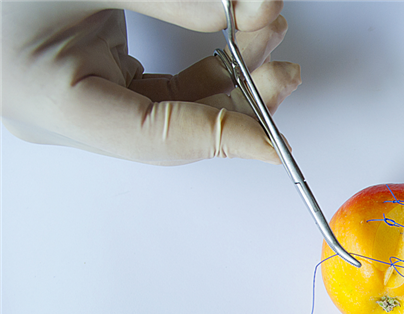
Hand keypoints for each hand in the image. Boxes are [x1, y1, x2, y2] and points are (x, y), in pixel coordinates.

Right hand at [1, 0, 300, 165]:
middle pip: (176, 126)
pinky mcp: (93, 83)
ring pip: (175, 107)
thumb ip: (173, 0)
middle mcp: (67, 116)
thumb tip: (243, 15)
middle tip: (285, 71)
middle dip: (239, 98)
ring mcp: (82, 101)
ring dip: (229, 76)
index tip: (274, 143)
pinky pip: (162, 90)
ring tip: (269, 37)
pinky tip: (238, 45)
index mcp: (53, 103)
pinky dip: (204, 69)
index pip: (157, 137)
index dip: (223, 137)